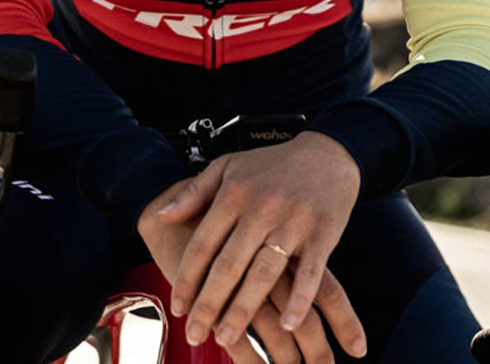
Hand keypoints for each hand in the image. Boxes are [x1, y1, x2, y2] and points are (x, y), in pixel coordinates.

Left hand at [147, 132, 362, 354]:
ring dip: (243, 309)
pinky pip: (311, 273)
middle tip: (195, 334)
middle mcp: (260, 209)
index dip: (187, 279)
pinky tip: (286, 324)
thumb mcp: (228, 167)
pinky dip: (299, 300)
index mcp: (233, 195)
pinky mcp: (324, 233)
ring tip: (225, 337)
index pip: (202, 245)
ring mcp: (293, 222)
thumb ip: (194, 193)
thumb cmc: (273, 164)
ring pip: (263, 273)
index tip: (177, 307)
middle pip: (228, 265)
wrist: (329, 152)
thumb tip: (161, 216)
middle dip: (208, 303)